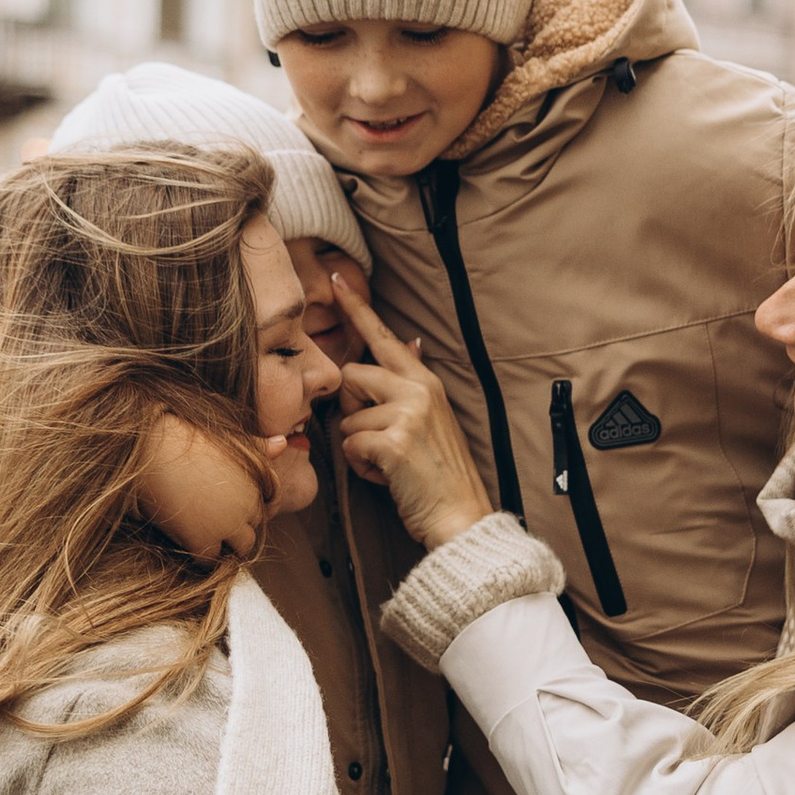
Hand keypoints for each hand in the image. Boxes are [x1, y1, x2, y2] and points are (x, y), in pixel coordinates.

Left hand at [330, 270, 490, 548]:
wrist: (461, 516)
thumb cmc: (438, 472)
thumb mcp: (432, 418)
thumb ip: (411, 383)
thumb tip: (409, 341)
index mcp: (424, 381)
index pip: (384, 336)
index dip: (356, 308)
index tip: (334, 278)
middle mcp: (418, 389)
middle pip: (350, 376)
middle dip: (351, 410)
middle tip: (379, 439)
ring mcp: (407, 414)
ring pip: (346, 419)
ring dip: (358, 447)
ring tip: (390, 463)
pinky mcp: (393, 442)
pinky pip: (351, 446)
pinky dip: (362, 468)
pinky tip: (388, 476)